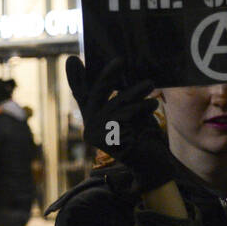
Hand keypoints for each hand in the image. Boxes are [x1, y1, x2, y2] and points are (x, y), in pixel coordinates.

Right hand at [66, 56, 173, 192]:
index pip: (82, 94)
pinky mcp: (106, 141)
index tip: (73, 59)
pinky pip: (122, 117)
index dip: (76, 78)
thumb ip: (122, 95)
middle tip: (120, 60)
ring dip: (134, 92)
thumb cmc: (145, 137)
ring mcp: (95, 135)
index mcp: (94, 118)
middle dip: (108, 76)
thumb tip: (120, 66)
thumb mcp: (133, 111)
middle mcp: (90, 127)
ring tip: (150, 84)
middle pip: (95, 94)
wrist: (154, 166)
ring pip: (114, 105)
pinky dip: (139, 108)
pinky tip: (153, 104)